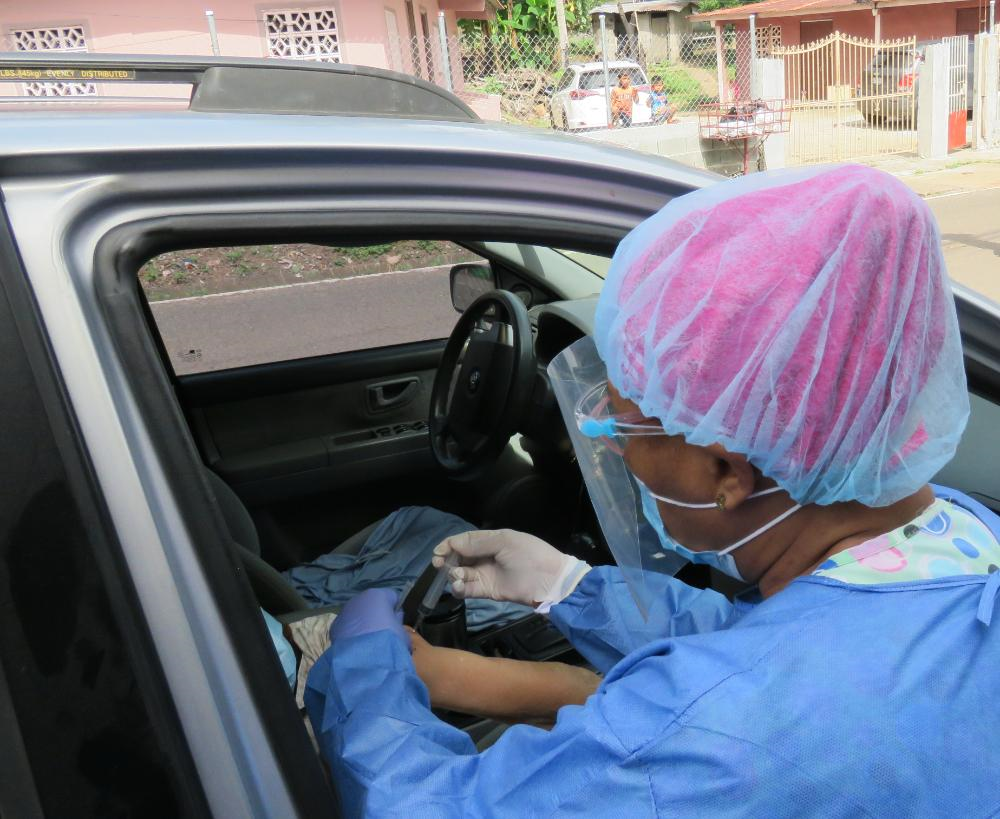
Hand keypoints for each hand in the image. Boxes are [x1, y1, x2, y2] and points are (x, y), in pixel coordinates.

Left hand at [329, 587, 409, 648]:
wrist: (364, 659)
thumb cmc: (389, 641)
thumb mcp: (403, 633)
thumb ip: (399, 622)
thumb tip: (394, 619)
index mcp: (378, 595)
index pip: (392, 597)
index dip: (396, 611)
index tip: (397, 624)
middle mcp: (359, 599)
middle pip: (372, 605)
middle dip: (377, 617)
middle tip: (383, 635)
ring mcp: (344, 612)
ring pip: (357, 616)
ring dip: (363, 626)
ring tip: (368, 644)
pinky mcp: (334, 627)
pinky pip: (346, 628)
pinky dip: (351, 635)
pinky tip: (356, 648)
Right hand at [432, 530, 589, 610]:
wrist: (549, 580)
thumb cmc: (530, 555)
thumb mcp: (505, 541)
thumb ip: (478, 543)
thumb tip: (454, 545)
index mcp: (491, 541)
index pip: (464, 540)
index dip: (449, 545)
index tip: (438, 551)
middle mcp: (485, 557)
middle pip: (459, 557)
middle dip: (446, 560)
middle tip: (439, 564)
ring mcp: (485, 575)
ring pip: (460, 574)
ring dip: (453, 574)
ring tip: (458, 576)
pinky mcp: (487, 591)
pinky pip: (467, 590)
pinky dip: (459, 588)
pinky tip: (459, 585)